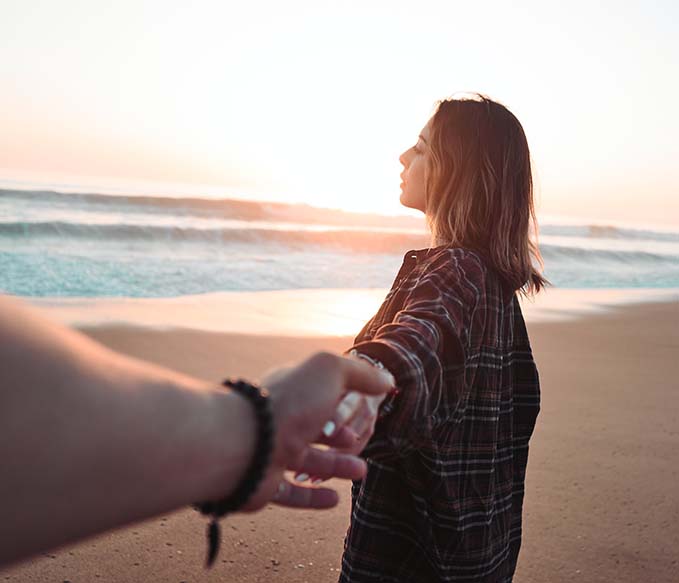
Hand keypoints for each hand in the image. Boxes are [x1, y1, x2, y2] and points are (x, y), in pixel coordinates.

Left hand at [241, 352, 393, 510]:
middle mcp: (280, 421)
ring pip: (308, 460)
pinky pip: (292, 494)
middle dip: (341, 437)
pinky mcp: (265, 484)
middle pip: (315, 430)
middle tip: (358, 442)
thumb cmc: (290, 402)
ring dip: (336, 466)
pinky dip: (314, 496)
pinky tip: (335, 499)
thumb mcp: (330, 370)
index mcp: (291, 392)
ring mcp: (272, 452)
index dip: (344, 404)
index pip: (319, 396)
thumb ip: (360, 373)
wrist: (246, 443)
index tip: (364, 410)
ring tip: (361, 472)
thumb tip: (386, 379)